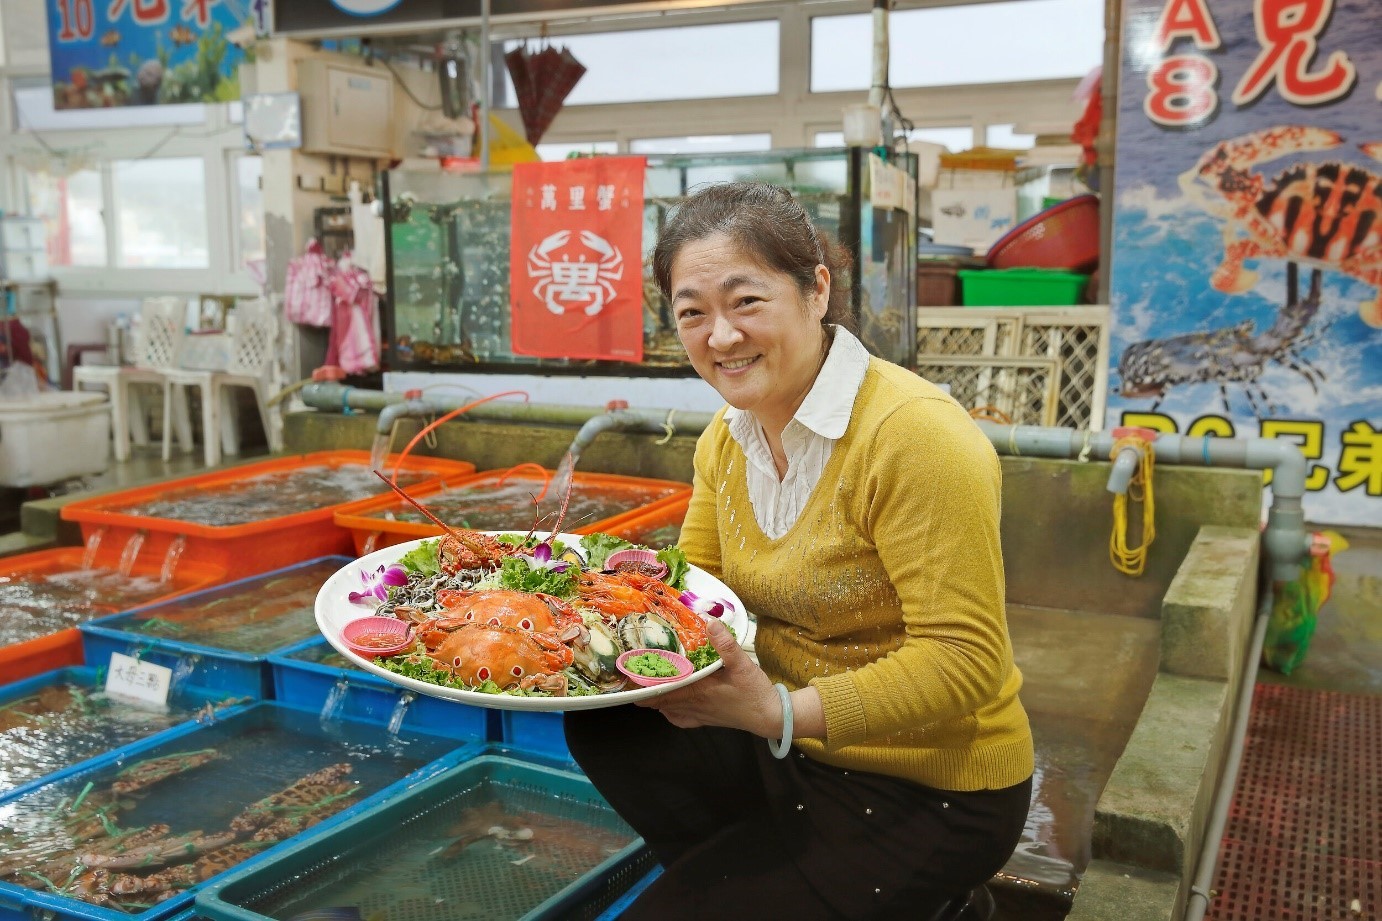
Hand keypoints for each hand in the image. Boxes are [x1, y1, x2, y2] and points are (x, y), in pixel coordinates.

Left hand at [638, 618, 782, 738]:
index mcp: (697, 691)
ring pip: (665, 709)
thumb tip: (710, 622)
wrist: (770, 717)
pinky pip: (678, 718)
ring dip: (655, 698)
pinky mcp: (704, 720)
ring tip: (647, 683)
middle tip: (634, 674)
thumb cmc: (755, 693)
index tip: (627, 675)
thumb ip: (725, 644)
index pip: (659, 692)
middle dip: (644, 689)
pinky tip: (669, 703)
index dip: (641, 686)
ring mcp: (697, 715)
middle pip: (657, 701)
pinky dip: (668, 710)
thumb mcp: (742, 664)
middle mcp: (692, 705)